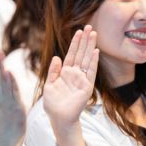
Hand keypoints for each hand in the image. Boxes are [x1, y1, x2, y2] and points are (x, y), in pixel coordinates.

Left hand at [41, 26, 97, 145]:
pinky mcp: (87, 87)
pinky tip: (96, 52)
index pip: (71, 54)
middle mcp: (75, 74)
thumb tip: (56, 57)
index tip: (79, 31)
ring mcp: (82, 80)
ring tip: (94, 34)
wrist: (59, 118)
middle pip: (81, 54)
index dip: (75, 43)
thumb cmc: (53, 104)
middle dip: (85, 41)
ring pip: (87, 60)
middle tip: (89, 27)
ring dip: (91, 47)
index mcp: (65, 73)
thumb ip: (53, 71)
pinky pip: (91, 72)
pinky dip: (93, 62)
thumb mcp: (49, 85)